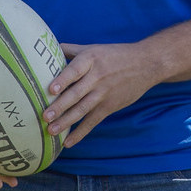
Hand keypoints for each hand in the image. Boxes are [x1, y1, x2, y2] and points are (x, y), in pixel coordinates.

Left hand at [44, 42, 158, 147]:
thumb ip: (72, 50)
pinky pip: (93, 121)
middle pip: (76, 93)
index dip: (63, 80)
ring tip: (51, 131)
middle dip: (60, 106)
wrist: (146, 64)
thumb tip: (49, 49)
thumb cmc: (115, 55)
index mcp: (90, 59)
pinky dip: (80, 132)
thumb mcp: (94, 48)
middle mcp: (97, 77)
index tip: (51, 90)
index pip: (75, 70)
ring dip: (66, 121)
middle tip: (44, 116)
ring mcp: (104, 93)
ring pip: (82, 109)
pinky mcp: (109, 106)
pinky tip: (68, 142)